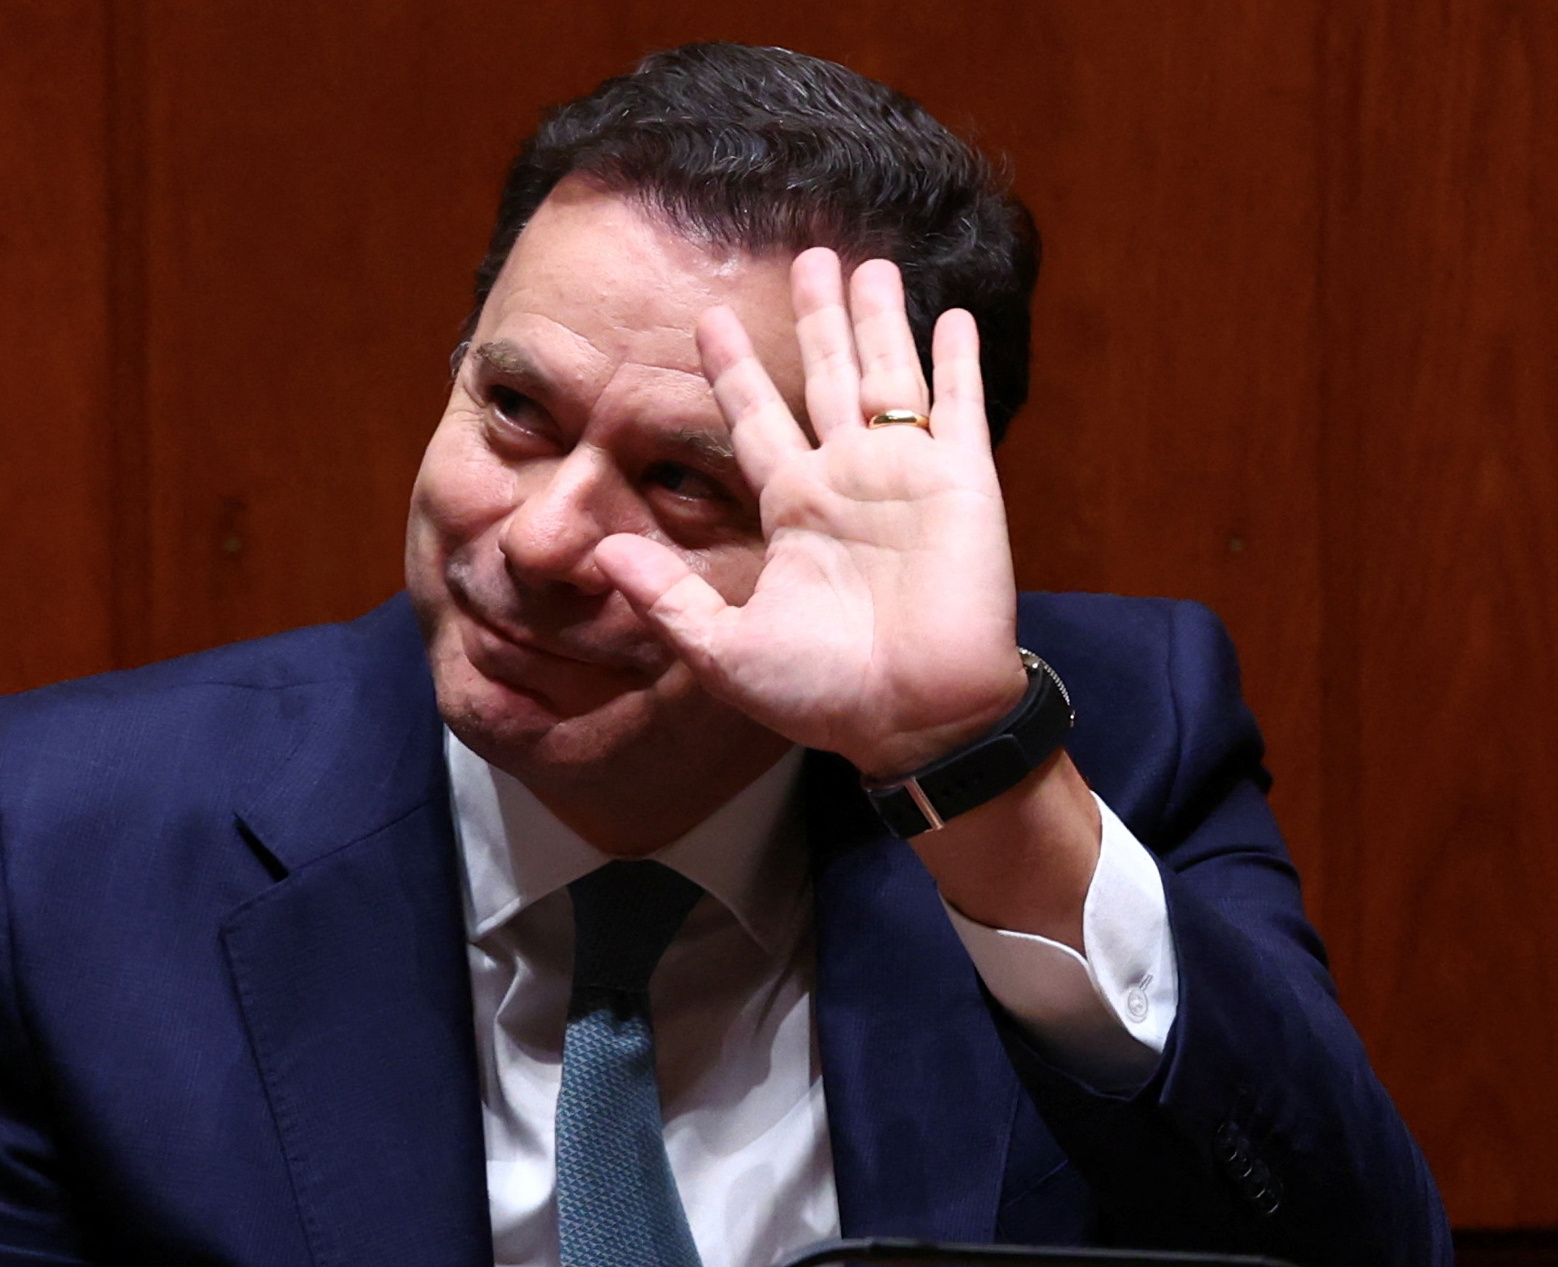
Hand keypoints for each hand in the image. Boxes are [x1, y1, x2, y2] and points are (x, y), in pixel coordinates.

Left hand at [592, 249, 1027, 779]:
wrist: (914, 720)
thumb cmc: (824, 694)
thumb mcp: (723, 648)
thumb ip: (664, 596)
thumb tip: (595, 554)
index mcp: (794, 509)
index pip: (757, 419)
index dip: (735, 369)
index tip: (706, 319)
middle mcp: (847, 480)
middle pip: (825, 375)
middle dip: (814, 317)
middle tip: (805, 256)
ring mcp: (907, 477)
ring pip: (888, 374)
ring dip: (879, 318)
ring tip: (868, 261)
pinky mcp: (962, 483)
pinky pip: (960, 408)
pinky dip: (959, 361)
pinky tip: (953, 316)